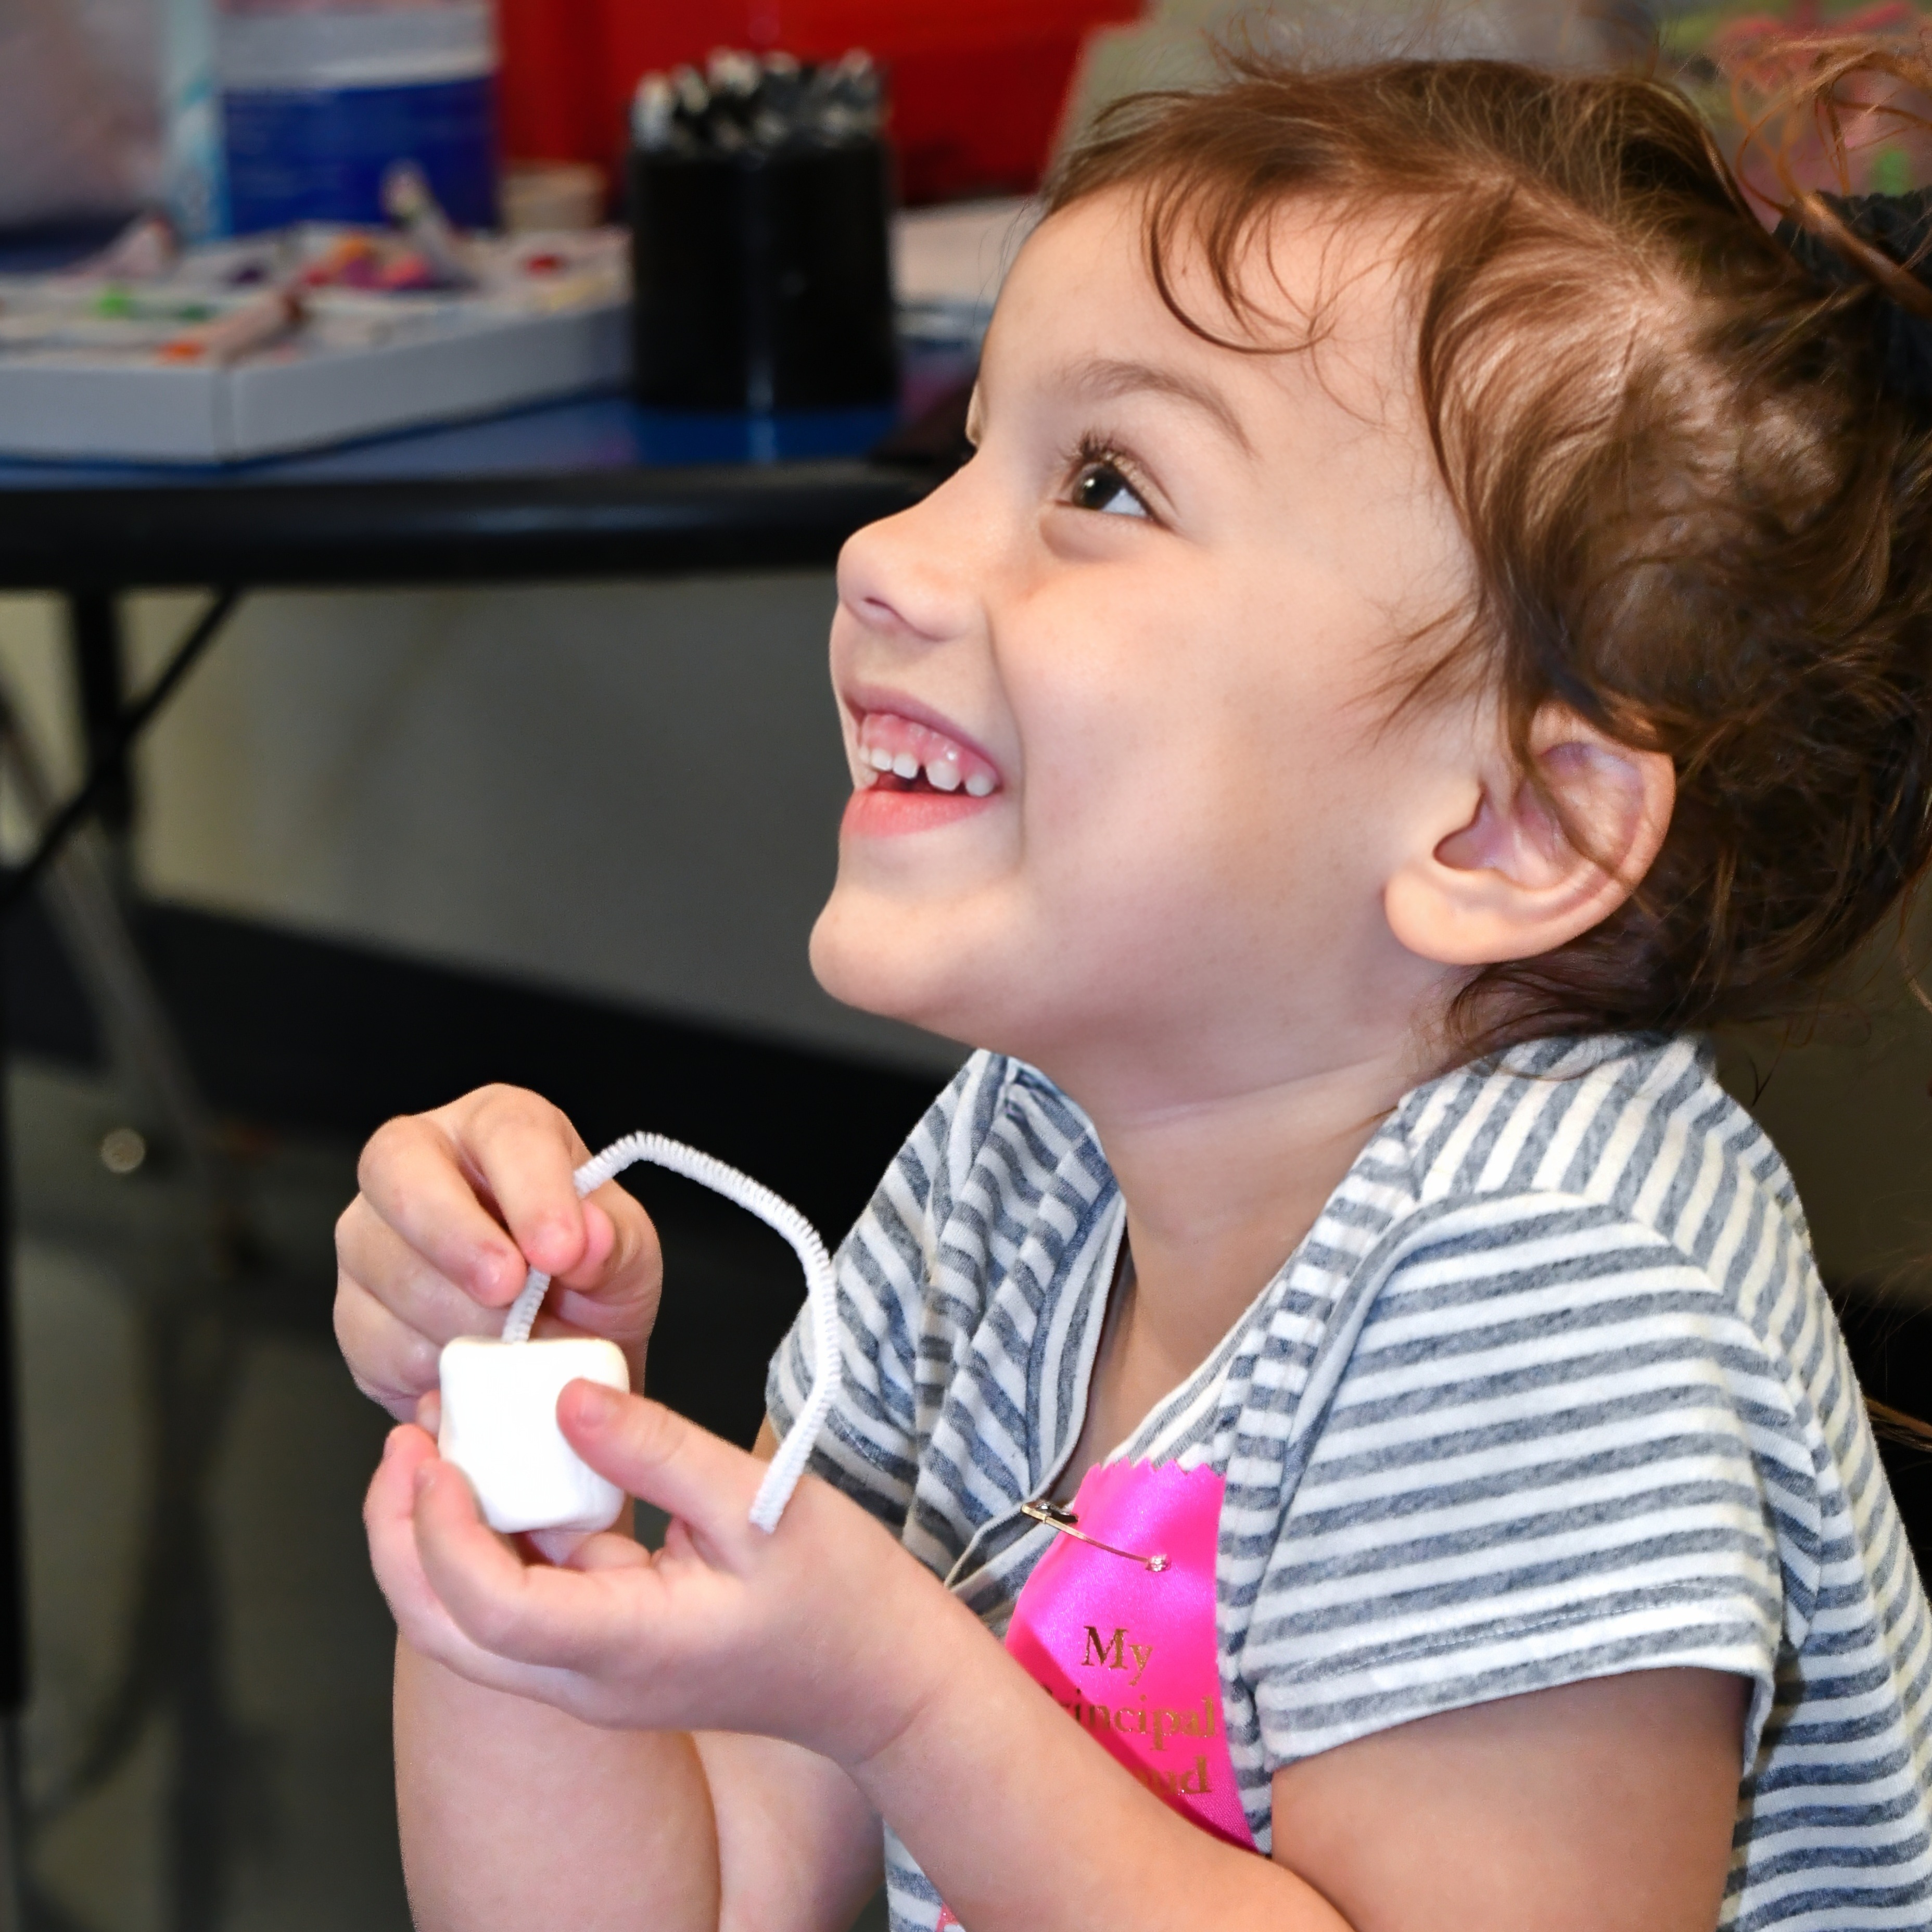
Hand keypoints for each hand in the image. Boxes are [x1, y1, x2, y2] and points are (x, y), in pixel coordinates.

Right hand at [335, 1086, 664, 1423]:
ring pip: (381, 1263)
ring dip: (454, 1315)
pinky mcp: (353, 1311)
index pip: (504, 1130)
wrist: (558, 1360)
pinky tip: (471, 1369)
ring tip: (515, 1345)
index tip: (561, 1250)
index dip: (530, 1189)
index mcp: (502, 1128)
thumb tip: (589, 1238)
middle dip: (455, 1236)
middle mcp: (420, 1163)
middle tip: (508, 1291)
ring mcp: (372, 1235)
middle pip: (399, 1171)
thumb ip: (617, 1243)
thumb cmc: (590, 1281)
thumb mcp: (628, 1259)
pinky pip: (369, 1336)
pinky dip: (427, 1366)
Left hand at [364, 1385, 960, 1763]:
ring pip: (469, 1619)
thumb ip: (658, 1449)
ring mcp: (589, 1672)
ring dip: (438, 1533)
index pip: (487, 1608)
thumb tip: (566, 1397)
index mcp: (622, 1648)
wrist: (875, 1676)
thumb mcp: (758, 1503)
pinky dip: (495, 1534)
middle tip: (406, 1439)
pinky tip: (513, 1463)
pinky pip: (520, 1597)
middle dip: (399, 1536)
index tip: (437, 1449)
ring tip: (444, 1437)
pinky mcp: (602, 1647)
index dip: (441, 1529)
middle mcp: (585, 1678)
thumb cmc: (835, 1593)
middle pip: (442, 1630)